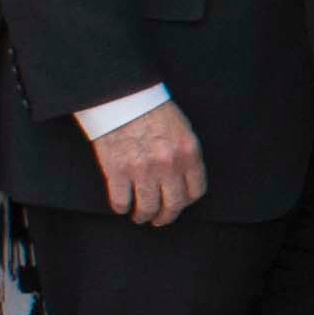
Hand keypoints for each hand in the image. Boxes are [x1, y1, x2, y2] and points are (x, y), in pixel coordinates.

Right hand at [94, 101, 208, 226]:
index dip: (187, 202)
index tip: (179, 204)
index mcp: (188, 152)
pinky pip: (121, 201)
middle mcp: (169, 164)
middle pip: (173, 204)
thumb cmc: (151, 108)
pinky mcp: (117, 170)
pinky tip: (122, 205)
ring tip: (139, 216)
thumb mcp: (181, 128)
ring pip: (147, 207)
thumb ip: (185, 154)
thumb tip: (184, 178)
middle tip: (159, 219)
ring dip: (143, 216)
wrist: (121, 95)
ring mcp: (143, 169)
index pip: (196, 191)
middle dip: (166, 216)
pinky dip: (121, 207)